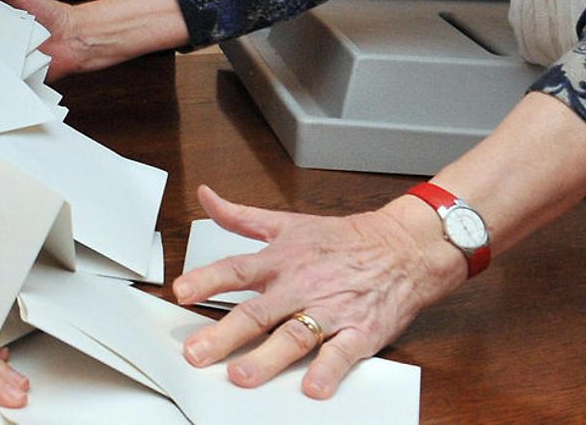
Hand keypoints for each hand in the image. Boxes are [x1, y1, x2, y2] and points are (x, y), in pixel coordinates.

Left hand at [169, 184, 458, 398]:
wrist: (404, 248)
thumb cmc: (343, 239)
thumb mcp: (288, 222)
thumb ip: (241, 217)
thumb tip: (206, 196)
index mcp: (281, 260)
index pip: (237, 269)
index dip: (207, 279)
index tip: (181, 291)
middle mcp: (301, 286)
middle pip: (258, 311)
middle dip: (224, 334)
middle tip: (197, 353)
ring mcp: (330, 311)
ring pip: (294, 336)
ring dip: (267, 358)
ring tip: (241, 376)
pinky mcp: (360, 332)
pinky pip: (341, 354)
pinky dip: (328, 370)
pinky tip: (313, 387)